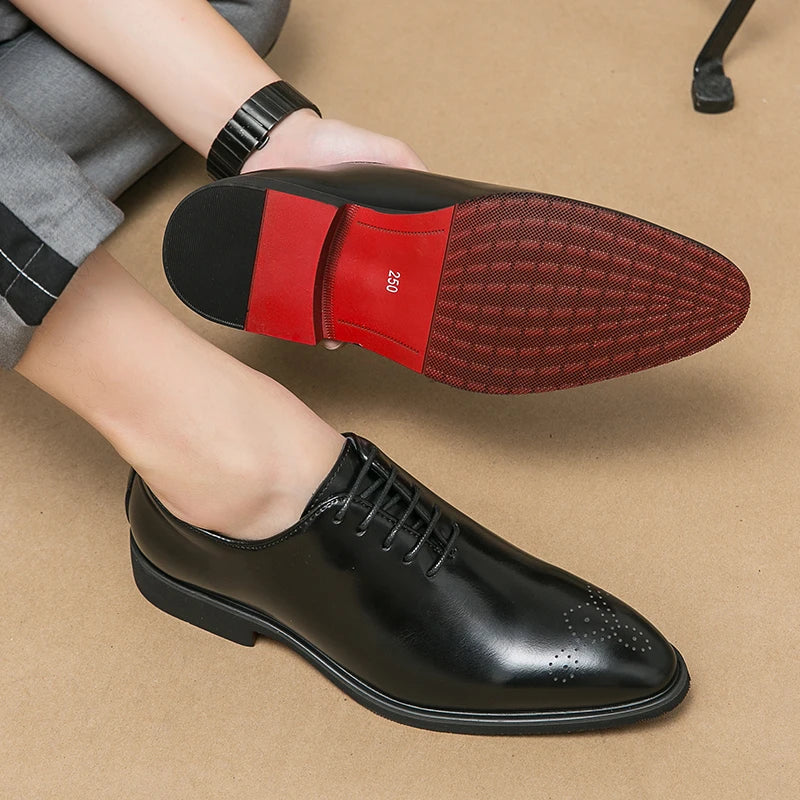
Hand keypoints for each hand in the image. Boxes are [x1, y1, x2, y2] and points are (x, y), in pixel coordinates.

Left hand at [242, 110, 426, 349]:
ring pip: (329, 298)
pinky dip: (302, 310)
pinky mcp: (289, 258)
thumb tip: (435, 187)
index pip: (389, 265)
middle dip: (368, 315)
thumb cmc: (328, 143)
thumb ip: (405, 163)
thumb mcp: (377, 148)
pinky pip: (296, 290)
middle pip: (361, 289)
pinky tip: (312, 327)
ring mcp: (316, 255)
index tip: (410, 309)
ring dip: (336, 320)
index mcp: (369, 228)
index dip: (400, 288)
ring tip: (341, 338)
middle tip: (375, 332)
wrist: (277, 142)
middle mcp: (344, 247)